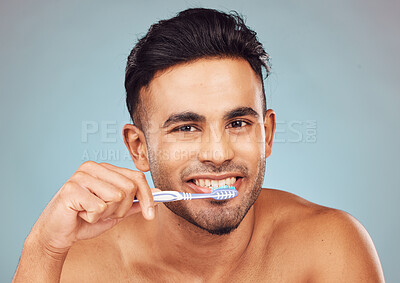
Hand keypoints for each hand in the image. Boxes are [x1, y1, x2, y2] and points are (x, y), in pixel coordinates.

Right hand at [28, 161, 157, 254]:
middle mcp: (94, 167)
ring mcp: (81, 176)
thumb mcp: (116, 212)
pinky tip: (81, 215)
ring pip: (117, 197)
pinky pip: (100, 207)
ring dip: (107, 214)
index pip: (136, 177)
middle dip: (122, 208)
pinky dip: (93, 218)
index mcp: (105, 169)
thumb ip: (136, 202)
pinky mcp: (72, 189)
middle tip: (104, 214)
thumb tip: (160, 194)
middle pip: (129, 188)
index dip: (148, 196)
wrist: (57, 234)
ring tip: (91, 213)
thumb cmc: (85, 220)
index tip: (150, 214)